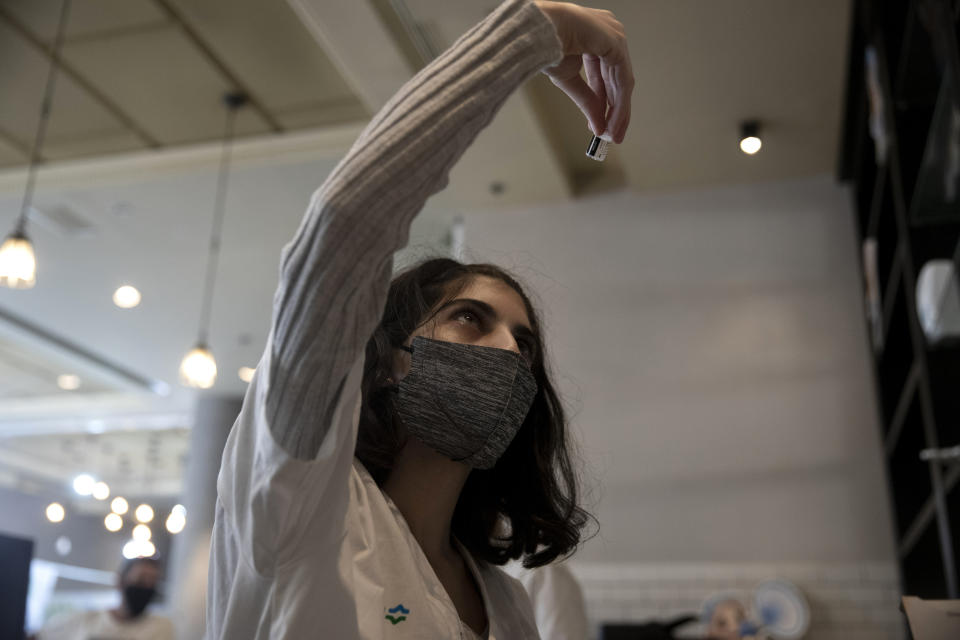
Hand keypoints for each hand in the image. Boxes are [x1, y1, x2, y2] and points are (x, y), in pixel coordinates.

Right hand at [535, 1, 633, 142]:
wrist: (537, 31)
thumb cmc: (545, 45)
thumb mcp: (568, 79)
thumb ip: (586, 101)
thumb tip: (597, 126)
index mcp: (595, 37)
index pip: (605, 73)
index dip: (603, 100)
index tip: (599, 123)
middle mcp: (609, 34)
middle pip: (617, 79)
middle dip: (614, 110)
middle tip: (612, 134)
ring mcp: (614, 36)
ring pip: (622, 81)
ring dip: (618, 111)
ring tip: (612, 133)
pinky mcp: (616, 42)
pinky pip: (622, 79)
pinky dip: (619, 104)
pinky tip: (613, 122)